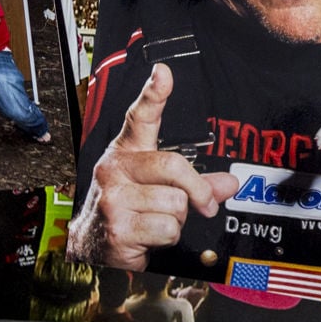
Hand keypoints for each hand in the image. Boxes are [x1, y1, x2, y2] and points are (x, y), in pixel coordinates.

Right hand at [66, 64, 238, 269]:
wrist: (90, 249)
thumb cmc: (126, 212)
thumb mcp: (157, 189)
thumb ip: (196, 183)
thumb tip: (230, 184)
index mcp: (126, 153)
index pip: (140, 117)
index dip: (153, 93)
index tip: (163, 73)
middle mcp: (115, 170)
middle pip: (174, 165)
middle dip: (198, 190)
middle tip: (204, 204)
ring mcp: (114, 199)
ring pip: (176, 202)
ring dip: (178, 220)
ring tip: (157, 221)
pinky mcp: (118, 228)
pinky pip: (167, 228)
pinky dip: (168, 238)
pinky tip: (148, 236)